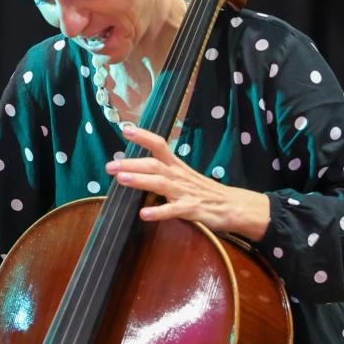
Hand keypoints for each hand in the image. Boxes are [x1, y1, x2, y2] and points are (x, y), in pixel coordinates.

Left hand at [105, 124, 270, 240]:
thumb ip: (163, 173)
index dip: (142, 136)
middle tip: (110, 165)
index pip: (159, 145)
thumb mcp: (182, 177)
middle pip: (153, 164)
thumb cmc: (205, 192)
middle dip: (130, 163)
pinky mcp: (191, 209)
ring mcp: (185, 192)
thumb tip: (137, 170)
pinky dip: (159, 212)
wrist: (233, 206)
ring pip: (160, 183)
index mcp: (176, 166)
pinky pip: (173, 210)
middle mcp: (179, 176)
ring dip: (140, 180)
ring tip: (121, 179)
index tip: (125, 130)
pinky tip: (144, 214)